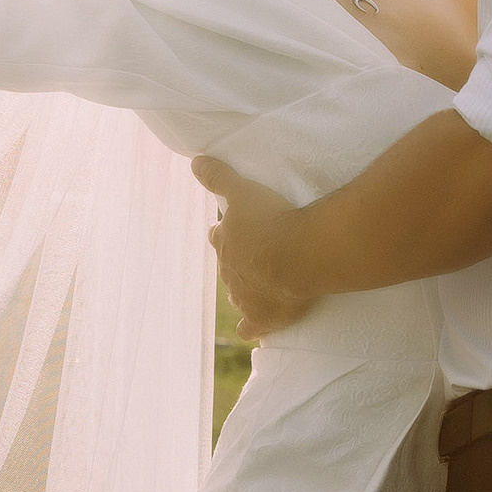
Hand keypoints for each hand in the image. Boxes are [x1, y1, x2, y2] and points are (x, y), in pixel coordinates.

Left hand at [193, 156, 314, 339]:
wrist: (298, 256)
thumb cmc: (272, 219)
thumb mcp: (242, 189)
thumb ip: (218, 176)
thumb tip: (194, 161)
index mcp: (226, 241)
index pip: (219, 236)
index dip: (225, 232)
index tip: (233, 230)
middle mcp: (230, 270)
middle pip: (229, 265)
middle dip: (238, 260)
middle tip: (254, 255)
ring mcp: (245, 296)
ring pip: (238, 294)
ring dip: (245, 290)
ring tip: (260, 285)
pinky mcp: (263, 317)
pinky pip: (252, 326)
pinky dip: (252, 326)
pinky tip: (253, 330)